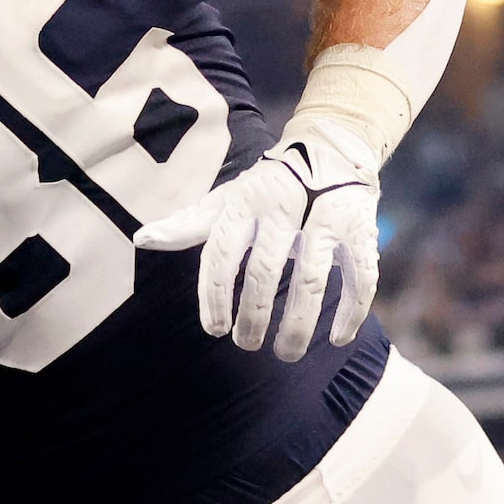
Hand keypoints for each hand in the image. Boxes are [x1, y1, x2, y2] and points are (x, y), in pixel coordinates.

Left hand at [134, 122, 378, 360]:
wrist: (332, 150)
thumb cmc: (268, 188)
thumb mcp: (227, 200)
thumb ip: (189, 224)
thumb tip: (142, 239)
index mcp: (247, 201)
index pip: (222, 253)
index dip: (215, 296)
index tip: (214, 329)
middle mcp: (286, 206)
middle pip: (265, 270)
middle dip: (253, 316)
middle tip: (246, 344)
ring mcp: (328, 217)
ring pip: (313, 281)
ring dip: (298, 324)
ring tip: (286, 353)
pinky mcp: (361, 230)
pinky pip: (360, 278)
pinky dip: (350, 312)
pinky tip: (336, 338)